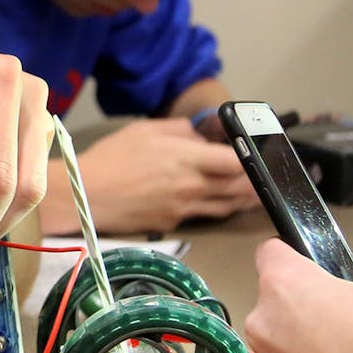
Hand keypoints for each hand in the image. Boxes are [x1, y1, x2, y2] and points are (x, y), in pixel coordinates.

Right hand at [40, 117, 258, 235]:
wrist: (86, 196)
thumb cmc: (112, 158)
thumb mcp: (144, 130)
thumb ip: (179, 129)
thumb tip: (200, 135)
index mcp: (187, 159)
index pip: (235, 161)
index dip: (252, 158)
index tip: (259, 152)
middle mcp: (192, 186)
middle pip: (238, 187)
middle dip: (255, 182)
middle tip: (266, 176)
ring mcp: (184, 209)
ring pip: (226, 206)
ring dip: (244, 200)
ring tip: (255, 193)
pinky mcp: (174, 223)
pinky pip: (204, 215)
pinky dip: (218, 208)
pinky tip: (221, 202)